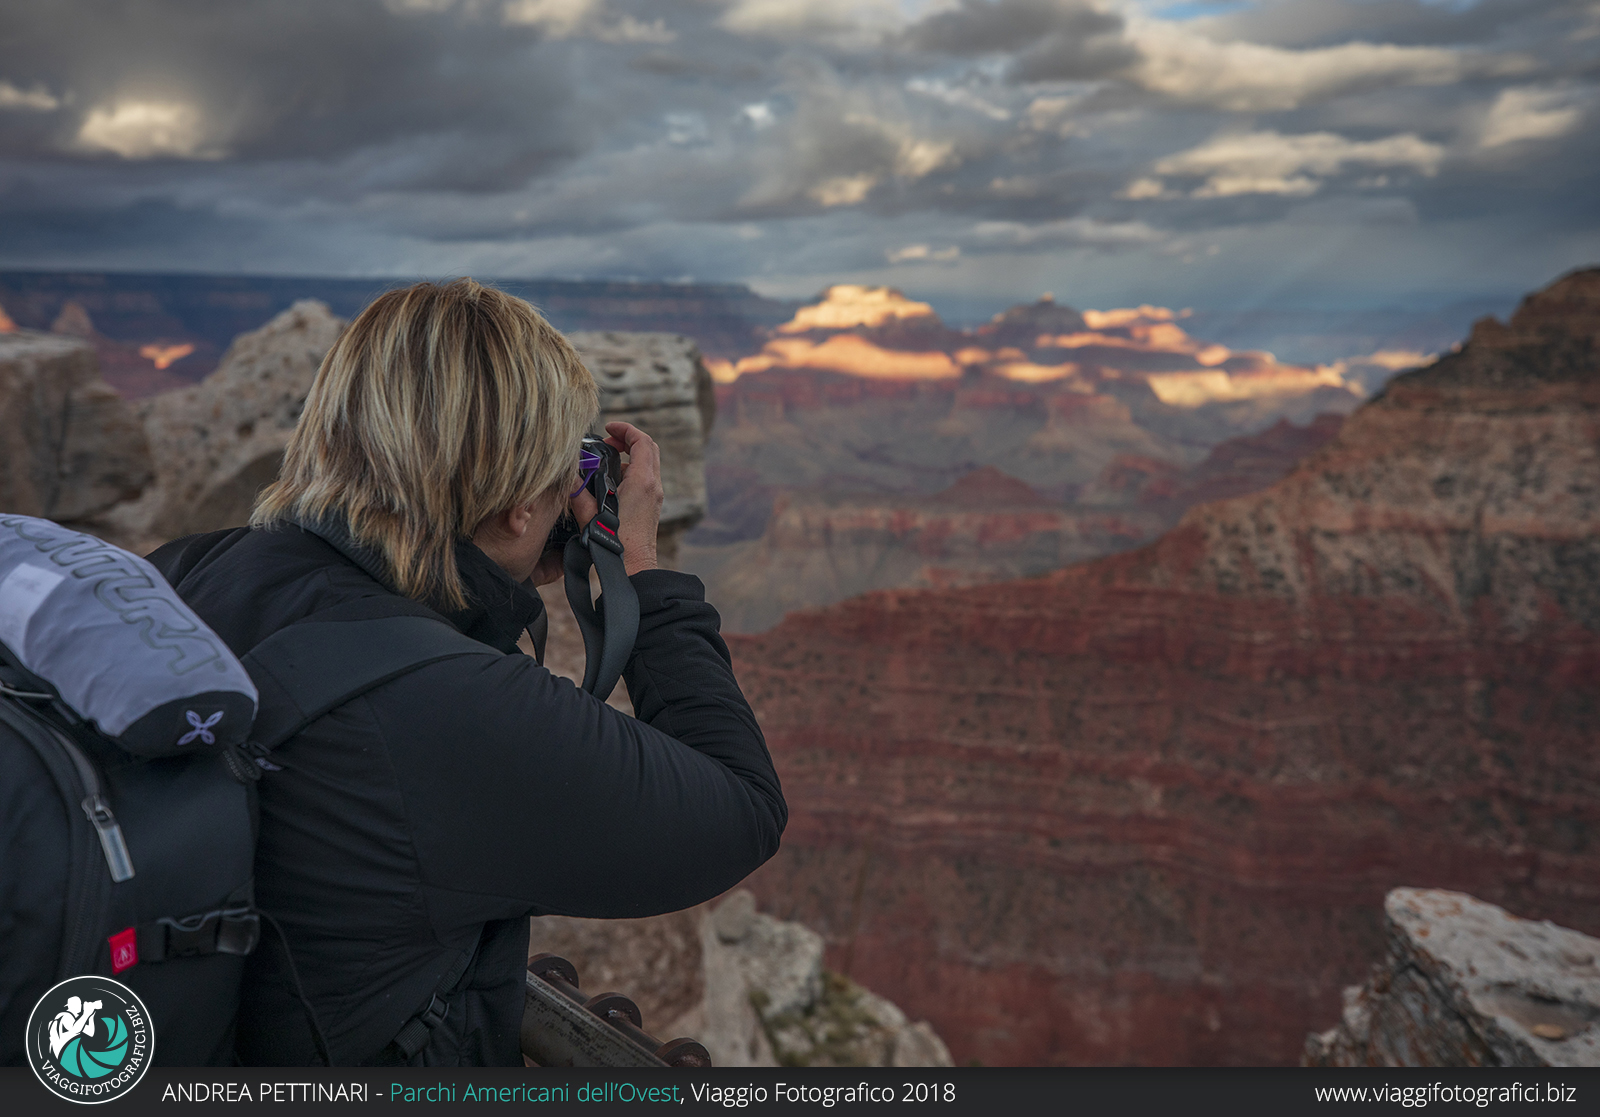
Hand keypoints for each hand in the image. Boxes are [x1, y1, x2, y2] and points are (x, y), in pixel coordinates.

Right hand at [533, 421, 662, 581]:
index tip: (608, 427)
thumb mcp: (590, 516)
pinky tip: (611, 480)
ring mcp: (655, 496)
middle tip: (607, 441)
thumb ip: (578, 493)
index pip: (641, 441)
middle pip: (648, 448)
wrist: (634, 569)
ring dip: (630, 454)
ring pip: (648, 463)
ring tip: (607, 459)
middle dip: (628, 439)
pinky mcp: (652, 506)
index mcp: (642, 482)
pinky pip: (646, 478)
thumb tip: (566, 477)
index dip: (625, 429)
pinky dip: (632, 470)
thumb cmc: (615, 545)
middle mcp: (653, 486)